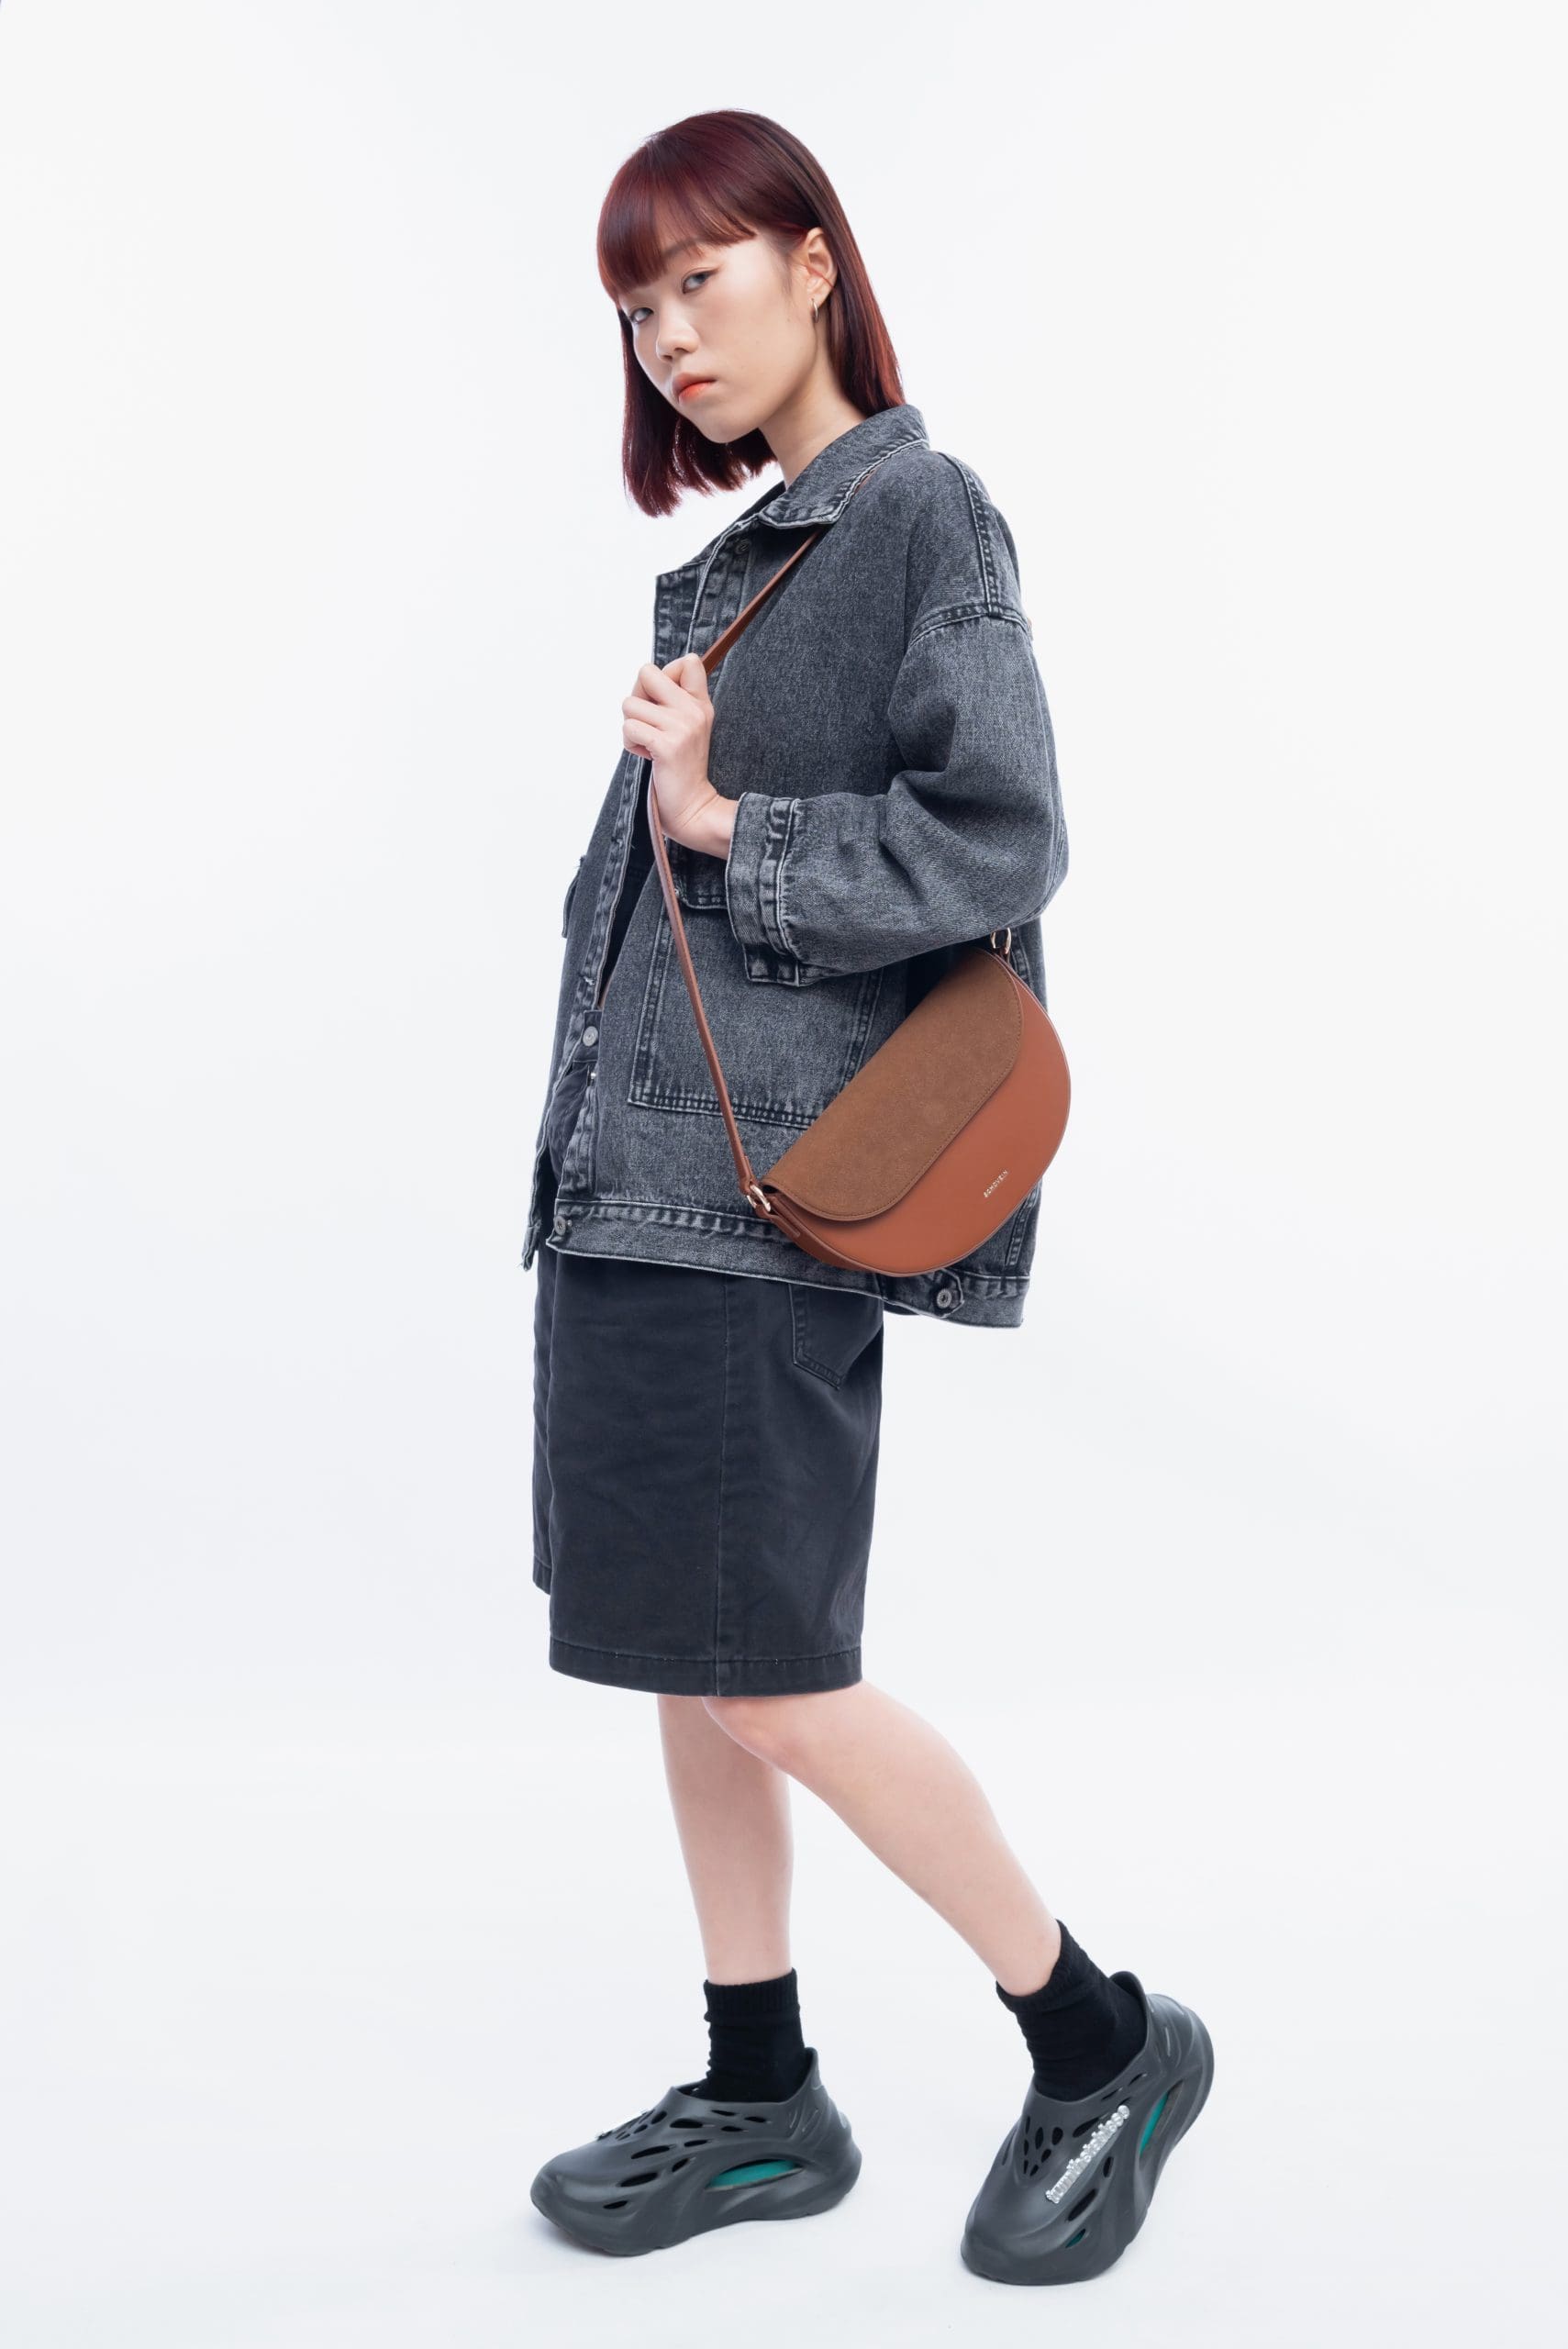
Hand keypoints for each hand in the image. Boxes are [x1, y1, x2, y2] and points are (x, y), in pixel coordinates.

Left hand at [621, 654, 733, 855]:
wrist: (692, 807)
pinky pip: (629, 728)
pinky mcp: (666, 746)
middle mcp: (693, 710)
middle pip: (646, 673)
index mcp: (700, 703)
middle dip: (637, 697)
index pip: (687, 661)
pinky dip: (630, 744)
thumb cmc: (682, 767)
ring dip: (632, 727)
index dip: (662, 677)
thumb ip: (676, 698)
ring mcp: (681, 727)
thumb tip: (648, 675)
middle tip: (648, 722)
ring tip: (649, 744)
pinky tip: (646, 756)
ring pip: (630, 705)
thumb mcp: (689, 726)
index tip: (663, 703)